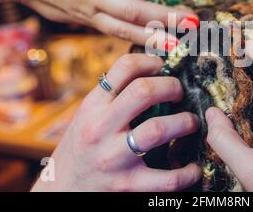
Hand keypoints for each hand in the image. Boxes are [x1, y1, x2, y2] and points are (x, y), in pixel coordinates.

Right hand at [32, 54, 200, 191]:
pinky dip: (187, 172)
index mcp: (93, 106)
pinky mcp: (127, 184)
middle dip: (172, 87)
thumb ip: (113, 98)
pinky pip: (166, 178)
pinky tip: (193, 167)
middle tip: (180, 93)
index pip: (124, 67)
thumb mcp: (87, 116)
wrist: (60, 191)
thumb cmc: (79, 149)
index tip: (164, 67)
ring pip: (158, 129)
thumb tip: (151, 74)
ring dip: (184, 122)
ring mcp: (113, 157)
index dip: (152, 61)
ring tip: (191, 123)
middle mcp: (100, 128)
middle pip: (144, 92)